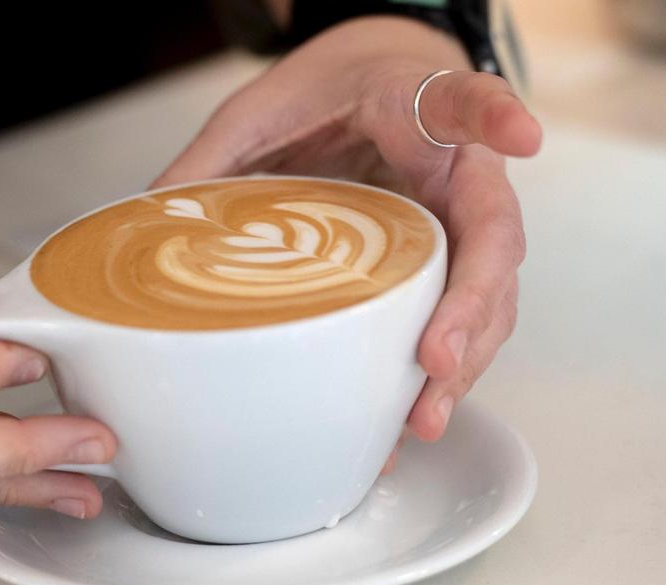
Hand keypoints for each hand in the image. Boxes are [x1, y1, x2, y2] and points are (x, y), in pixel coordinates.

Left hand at [155, 17, 540, 447]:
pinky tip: (406, 417)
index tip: (520, 135)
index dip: (494, 118)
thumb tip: (145, 222)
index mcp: (414, 107)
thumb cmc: (322, 93)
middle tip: (436, 362)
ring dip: (464, 359)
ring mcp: (460, 221)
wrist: (363, 85)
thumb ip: (214, 157)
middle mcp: (457, 170)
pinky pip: (458, 317)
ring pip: (490, 294)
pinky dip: (440, 370)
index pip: (463, 102)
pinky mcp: (446, 264)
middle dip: (472, 307)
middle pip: (494, 237)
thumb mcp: (256, 111)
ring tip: (421, 418)